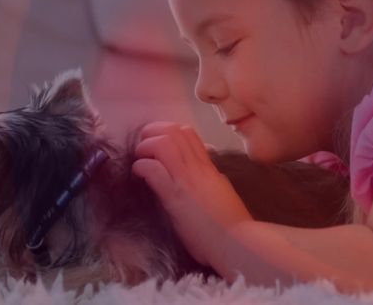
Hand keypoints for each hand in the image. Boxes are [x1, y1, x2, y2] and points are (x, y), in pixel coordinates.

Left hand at [133, 122, 252, 266]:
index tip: (158, 141)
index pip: (188, 133)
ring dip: (145, 146)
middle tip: (143, 145)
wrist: (235, 241)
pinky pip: (153, 169)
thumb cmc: (230, 222)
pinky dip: (141, 166)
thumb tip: (203, 168)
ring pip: (163, 144)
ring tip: (139, 158)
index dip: (168, 131)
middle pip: (173, 132)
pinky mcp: (174, 196)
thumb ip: (210, 176)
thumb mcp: (221, 190)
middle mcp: (197, 167)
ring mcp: (186, 179)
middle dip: (152, 132)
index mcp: (208, 166)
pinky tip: (138, 174)